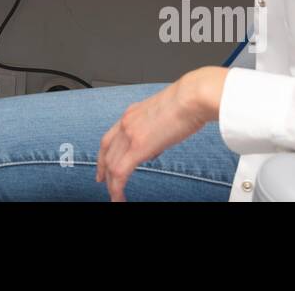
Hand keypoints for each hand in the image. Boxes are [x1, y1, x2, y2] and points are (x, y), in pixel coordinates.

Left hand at [95, 67, 227, 200]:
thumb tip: (154, 147)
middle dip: (104, 172)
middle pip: (106, 152)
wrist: (192, 97)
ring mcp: (129, 133)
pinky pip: (120, 171)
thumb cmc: (187, 102)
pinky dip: (117, 187)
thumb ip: (155, 131)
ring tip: (116, 197)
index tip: (103, 167)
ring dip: (112, 184)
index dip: (103, 155)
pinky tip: (119, 197)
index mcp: (131, 114)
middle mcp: (126, 122)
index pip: (110, 138)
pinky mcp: (138, 146)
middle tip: (105, 185)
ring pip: (111, 164)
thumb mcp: (164, 116)